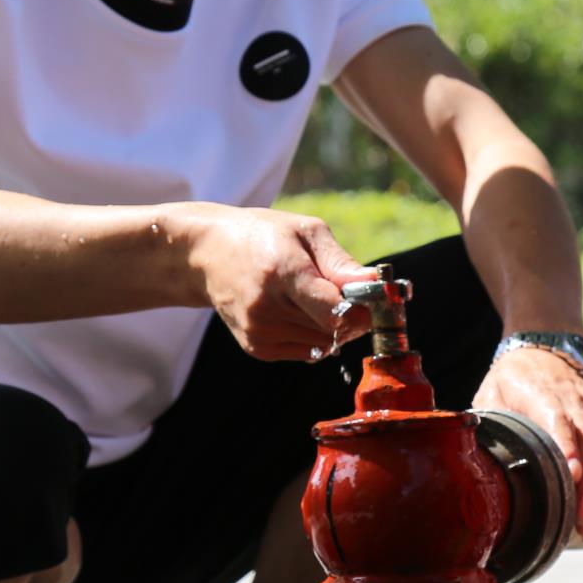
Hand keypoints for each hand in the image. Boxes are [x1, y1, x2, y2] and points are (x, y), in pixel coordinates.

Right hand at [186, 206, 376, 361]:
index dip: (362, 310)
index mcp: (283, 272)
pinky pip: (308, 352)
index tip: (369, 299)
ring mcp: (260, 331)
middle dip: (351, 316)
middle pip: (335, 329)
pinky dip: (314, 335)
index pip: (336, 310)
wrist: (207, 254)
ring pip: (325, 344)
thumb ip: (340, 262)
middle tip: (342, 293)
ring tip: (314, 298)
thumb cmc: (262, 236)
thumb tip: (374, 284)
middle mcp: (268, 307)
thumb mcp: (304, 231)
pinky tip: (298, 312)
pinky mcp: (257, 348)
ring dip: (332, 326)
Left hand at [473, 345, 582, 539]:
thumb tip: (474, 464)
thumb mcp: (491, 395)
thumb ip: (487, 425)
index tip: (573, 477)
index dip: (568, 449)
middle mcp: (576, 401)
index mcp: (542, 394)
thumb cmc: (511, 383)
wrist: (544, 352)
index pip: (559, 422)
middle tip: (581, 524)